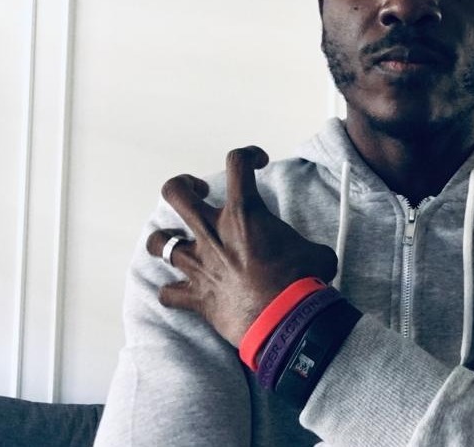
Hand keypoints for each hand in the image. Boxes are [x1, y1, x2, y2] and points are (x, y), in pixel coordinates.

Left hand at [146, 146, 337, 345]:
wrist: (285, 319)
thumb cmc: (301, 282)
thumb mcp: (314, 252)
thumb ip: (303, 245)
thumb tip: (313, 256)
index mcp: (244, 215)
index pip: (238, 164)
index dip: (247, 155)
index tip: (256, 162)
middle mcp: (214, 234)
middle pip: (176, 194)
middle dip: (183, 186)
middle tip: (197, 192)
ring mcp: (199, 264)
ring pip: (159, 243)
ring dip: (166, 240)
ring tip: (177, 242)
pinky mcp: (195, 296)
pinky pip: (168, 293)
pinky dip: (173, 291)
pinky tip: (181, 291)